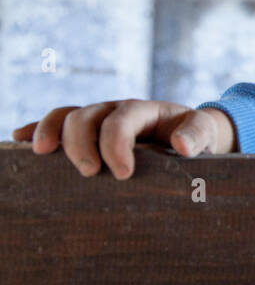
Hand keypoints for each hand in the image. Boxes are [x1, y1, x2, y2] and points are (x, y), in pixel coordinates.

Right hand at [10, 100, 236, 179]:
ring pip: (67, 116)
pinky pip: (58, 123)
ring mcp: (98, 118)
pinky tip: (18, 141)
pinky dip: (36, 129)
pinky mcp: (87, 131)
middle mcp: (116, 110)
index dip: (116, 144)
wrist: (193, 133)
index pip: (122, 119)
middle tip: (90, 174)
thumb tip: (183, 146)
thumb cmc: (197, 136)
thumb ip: (197, 135)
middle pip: (87, 116)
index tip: (123, 174)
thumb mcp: (205, 133)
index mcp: (145, 110)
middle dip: (81, 144)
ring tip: (42, 155)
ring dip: (51, 133)